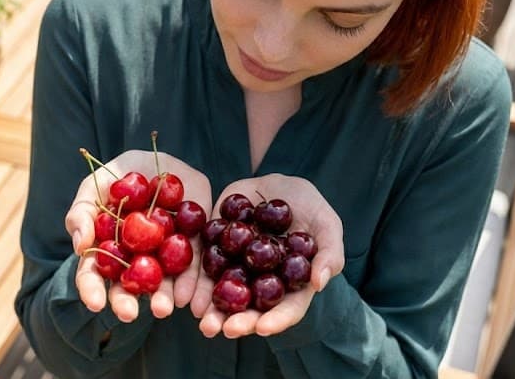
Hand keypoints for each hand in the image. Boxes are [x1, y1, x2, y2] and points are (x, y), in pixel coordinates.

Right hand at [64, 148, 211, 322]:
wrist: (161, 160)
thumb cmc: (121, 177)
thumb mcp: (95, 187)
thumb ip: (82, 213)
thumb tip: (80, 246)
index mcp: (106, 249)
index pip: (93, 273)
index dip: (91, 289)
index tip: (94, 303)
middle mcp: (134, 259)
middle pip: (126, 286)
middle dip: (125, 303)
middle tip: (128, 314)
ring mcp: (163, 256)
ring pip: (162, 284)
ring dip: (161, 299)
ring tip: (162, 308)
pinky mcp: (191, 247)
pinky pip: (192, 268)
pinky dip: (190, 284)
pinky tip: (188, 296)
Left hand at [190, 173, 344, 338]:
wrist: (278, 185)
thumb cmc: (310, 207)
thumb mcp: (327, 224)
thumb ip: (329, 252)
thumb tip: (319, 283)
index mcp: (290, 286)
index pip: (285, 309)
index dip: (275, 321)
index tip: (262, 329)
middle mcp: (261, 283)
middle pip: (250, 309)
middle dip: (237, 322)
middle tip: (223, 329)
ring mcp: (237, 268)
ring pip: (223, 294)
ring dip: (211, 309)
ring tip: (202, 317)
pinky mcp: (216, 248)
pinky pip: (202, 266)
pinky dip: (194, 279)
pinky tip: (185, 289)